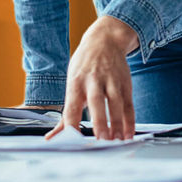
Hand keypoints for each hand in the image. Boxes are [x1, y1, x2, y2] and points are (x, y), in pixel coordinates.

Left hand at [46, 16, 137, 140]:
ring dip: (117, 123)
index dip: (72, 123)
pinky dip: (130, 120)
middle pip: (96, 102)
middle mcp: (93, 81)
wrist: (105, 41)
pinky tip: (128, 134)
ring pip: (116, 103)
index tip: (73, 139)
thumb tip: (52, 137)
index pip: (71, 106)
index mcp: (75, 83)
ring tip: (117, 140)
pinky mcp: (125, 83)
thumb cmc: (84, 67)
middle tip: (102, 140)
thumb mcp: (71, 84)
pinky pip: (129, 104)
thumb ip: (66, 113)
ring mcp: (111, 81)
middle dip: (99, 122)